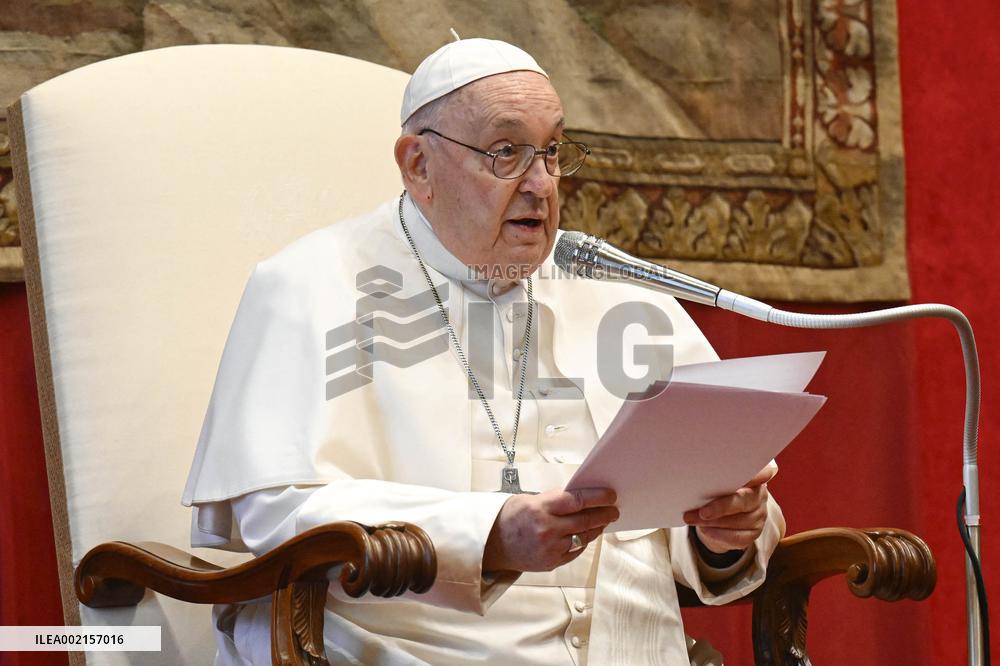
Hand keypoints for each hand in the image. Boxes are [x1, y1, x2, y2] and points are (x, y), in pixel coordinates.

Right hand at [483, 488, 618, 572]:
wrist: (492, 544)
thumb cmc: (510, 518)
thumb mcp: (530, 499)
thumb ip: (555, 499)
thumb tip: (582, 497)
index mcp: (540, 508)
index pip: (577, 500)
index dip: (598, 497)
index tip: (610, 496)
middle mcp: (546, 529)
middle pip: (585, 520)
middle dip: (604, 514)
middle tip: (614, 510)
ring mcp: (550, 548)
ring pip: (583, 537)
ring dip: (597, 528)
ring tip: (604, 520)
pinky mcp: (552, 562)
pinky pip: (576, 551)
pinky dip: (584, 541)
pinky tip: (588, 534)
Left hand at [683, 463, 774, 553]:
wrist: (715, 516)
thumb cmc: (714, 491)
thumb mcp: (714, 481)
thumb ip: (714, 479)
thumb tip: (696, 477)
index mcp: (753, 476)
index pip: (762, 473)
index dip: (759, 475)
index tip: (748, 477)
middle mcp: (759, 495)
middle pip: (744, 500)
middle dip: (721, 507)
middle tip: (702, 512)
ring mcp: (759, 516)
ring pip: (739, 521)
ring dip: (713, 522)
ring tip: (692, 519)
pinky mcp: (754, 533)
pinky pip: (737, 537)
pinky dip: (718, 534)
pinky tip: (704, 529)